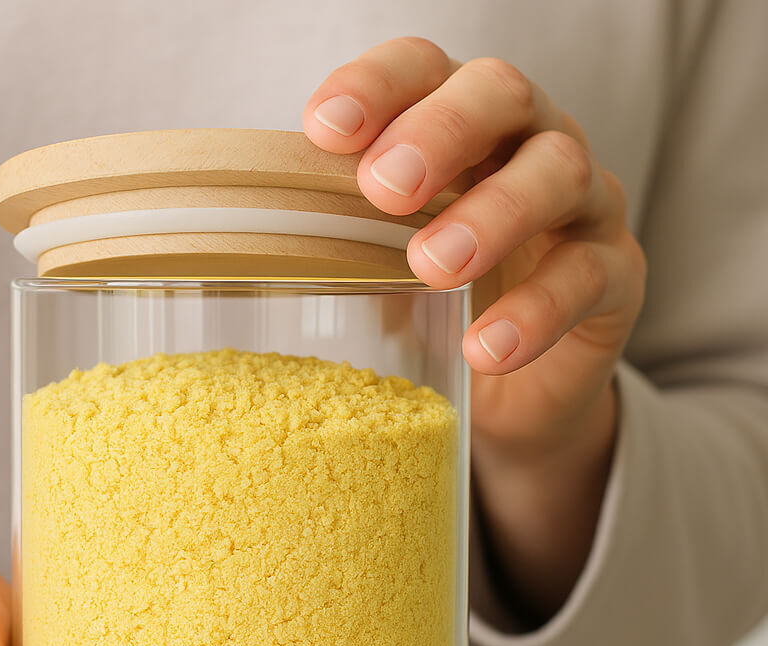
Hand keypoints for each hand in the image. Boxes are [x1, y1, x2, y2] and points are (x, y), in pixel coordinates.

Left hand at [304, 38, 646, 620]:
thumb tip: (217, 230)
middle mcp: (523, 144)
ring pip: (557, 174)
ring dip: (491, 214)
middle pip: (500, 95)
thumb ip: (327, 231)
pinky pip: (589, 277)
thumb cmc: (432, 307)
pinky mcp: (614, 276)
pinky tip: (484, 349)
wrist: (510, 390)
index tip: (322, 130)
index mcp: (456, 126)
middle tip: (384, 189)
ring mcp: (580, 205)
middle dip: (440, 133)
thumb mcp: (374, 262)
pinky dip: (537, 311)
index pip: (421, 68)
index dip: (377, 88)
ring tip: (433, 266)